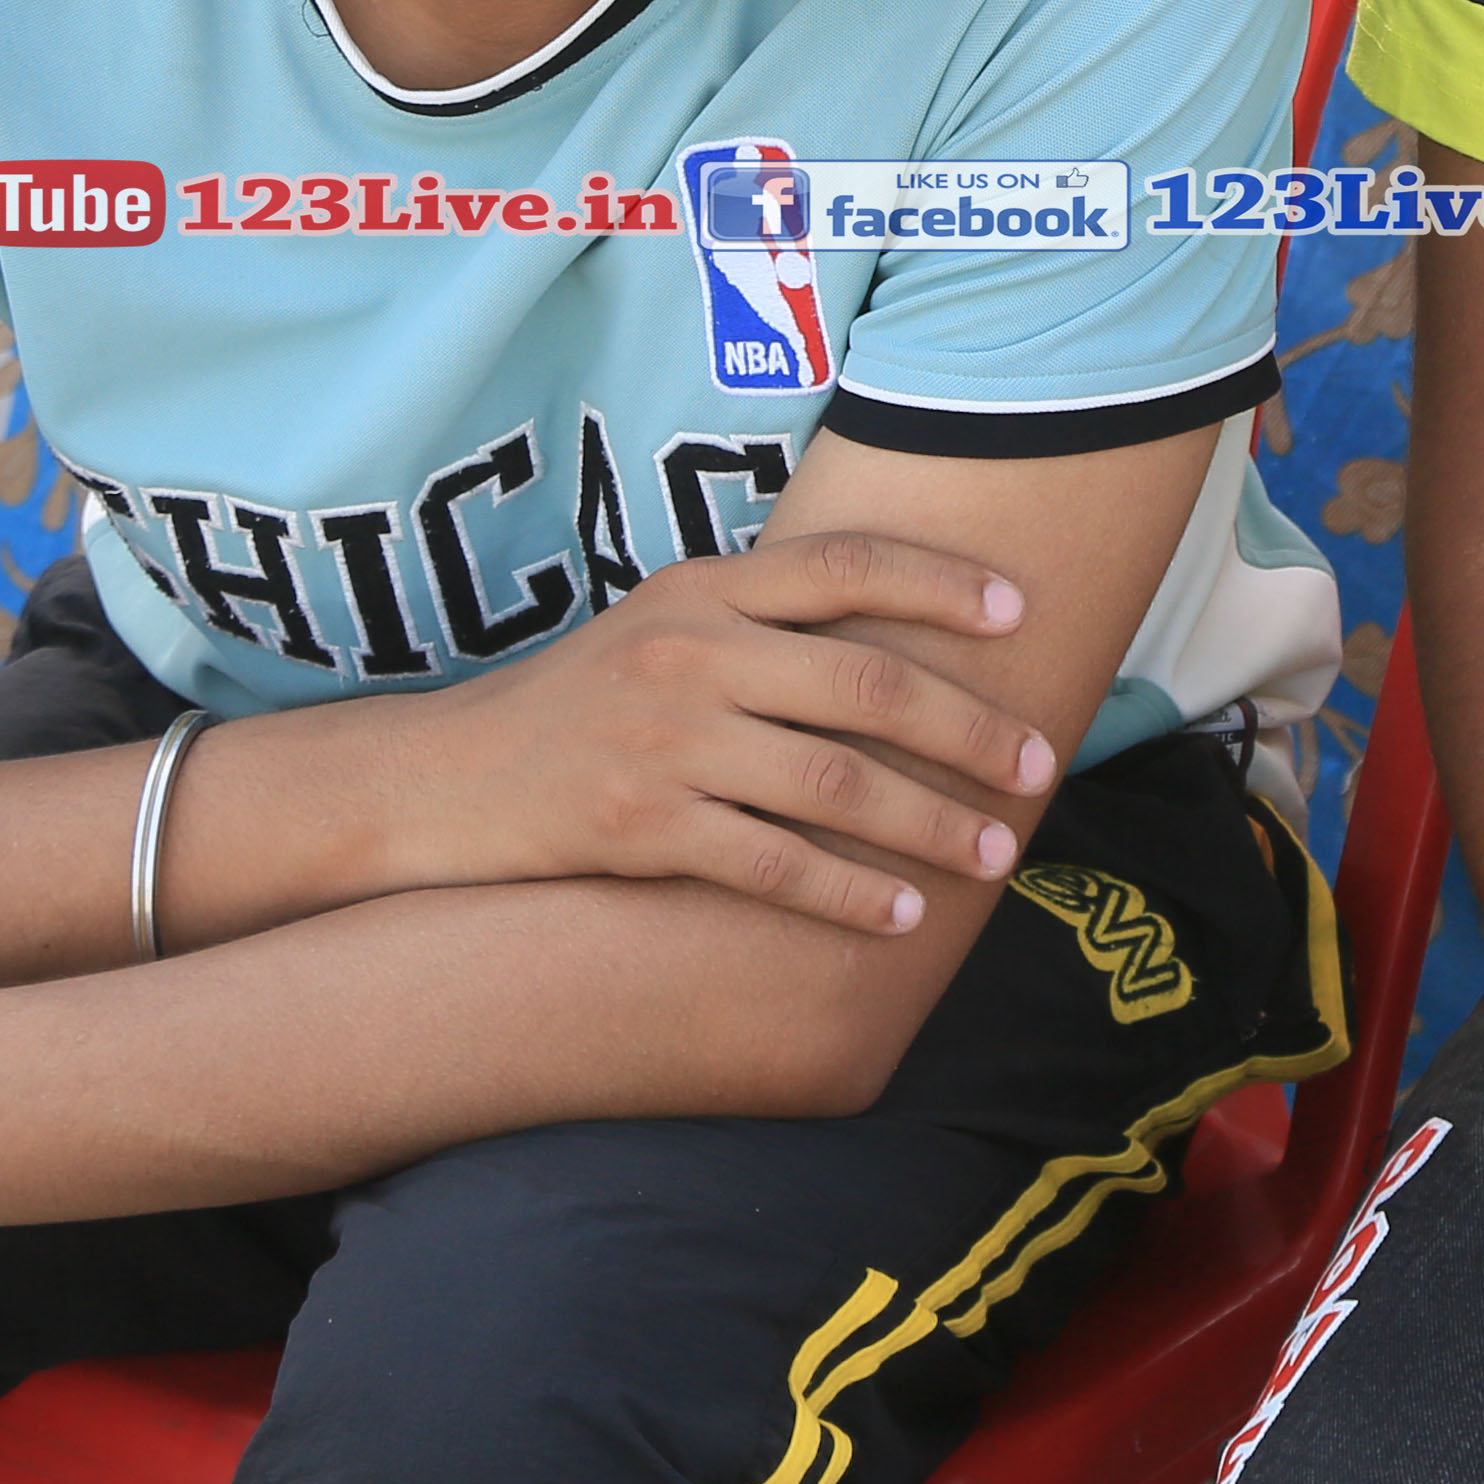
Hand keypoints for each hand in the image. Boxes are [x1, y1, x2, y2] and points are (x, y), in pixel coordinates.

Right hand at [367, 526, 1061, 933]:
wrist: (442, 782)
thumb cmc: (576, 708)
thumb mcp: (660, 630)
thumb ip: (760, 622)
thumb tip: (901, 638)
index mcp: (703, 592)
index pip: (845, 567)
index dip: (940, 583)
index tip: (1019, 614)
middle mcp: (689, 653)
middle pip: (866, 685)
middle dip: (969, 728)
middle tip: (1040, 765)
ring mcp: (663, 739)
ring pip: (834, 783)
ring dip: (929, 823)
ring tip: (995, 855)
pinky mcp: (638, 826)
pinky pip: (771, 864)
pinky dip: (846, 892)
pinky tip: (901, 916)